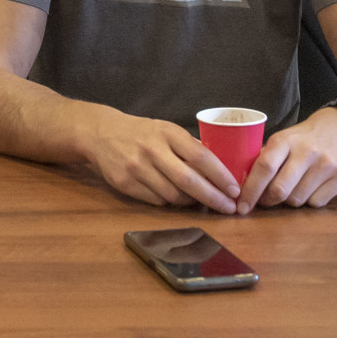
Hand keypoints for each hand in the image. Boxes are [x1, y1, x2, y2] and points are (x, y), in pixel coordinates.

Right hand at [84, 113, 238, 212]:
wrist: (101, 133)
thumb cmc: (142, 133)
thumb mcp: (166, 129)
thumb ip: (189, 146)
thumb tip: (222, 167)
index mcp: (167, 133)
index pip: (201, 156)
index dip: (220, 175)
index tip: (235, 190)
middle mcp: (152, 150)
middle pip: (188, 180)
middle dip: (212, 197)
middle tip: (229, 208)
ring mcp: (137, 168)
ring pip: (173, 195)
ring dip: (191, 202)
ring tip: (202, 201)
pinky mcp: (125, 183)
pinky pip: (156, 201)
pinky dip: (170, 202)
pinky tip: (176, 198)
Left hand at [238, 109, 336, 212]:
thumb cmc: (304, 138)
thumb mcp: (282, 139)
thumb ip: (265, 159)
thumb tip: (240, 186)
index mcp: (286, 140)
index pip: (264, 167)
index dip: (251, 190)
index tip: (241, 207)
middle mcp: (307, 151)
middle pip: (280, 190)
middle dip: (268, 201)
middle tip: (266, 200)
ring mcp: (326, 164)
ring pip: (297, 200)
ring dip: (290, 200)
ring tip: (294, 186)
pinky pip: (316, 203)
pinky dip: (309, 200)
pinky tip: (312, 186)